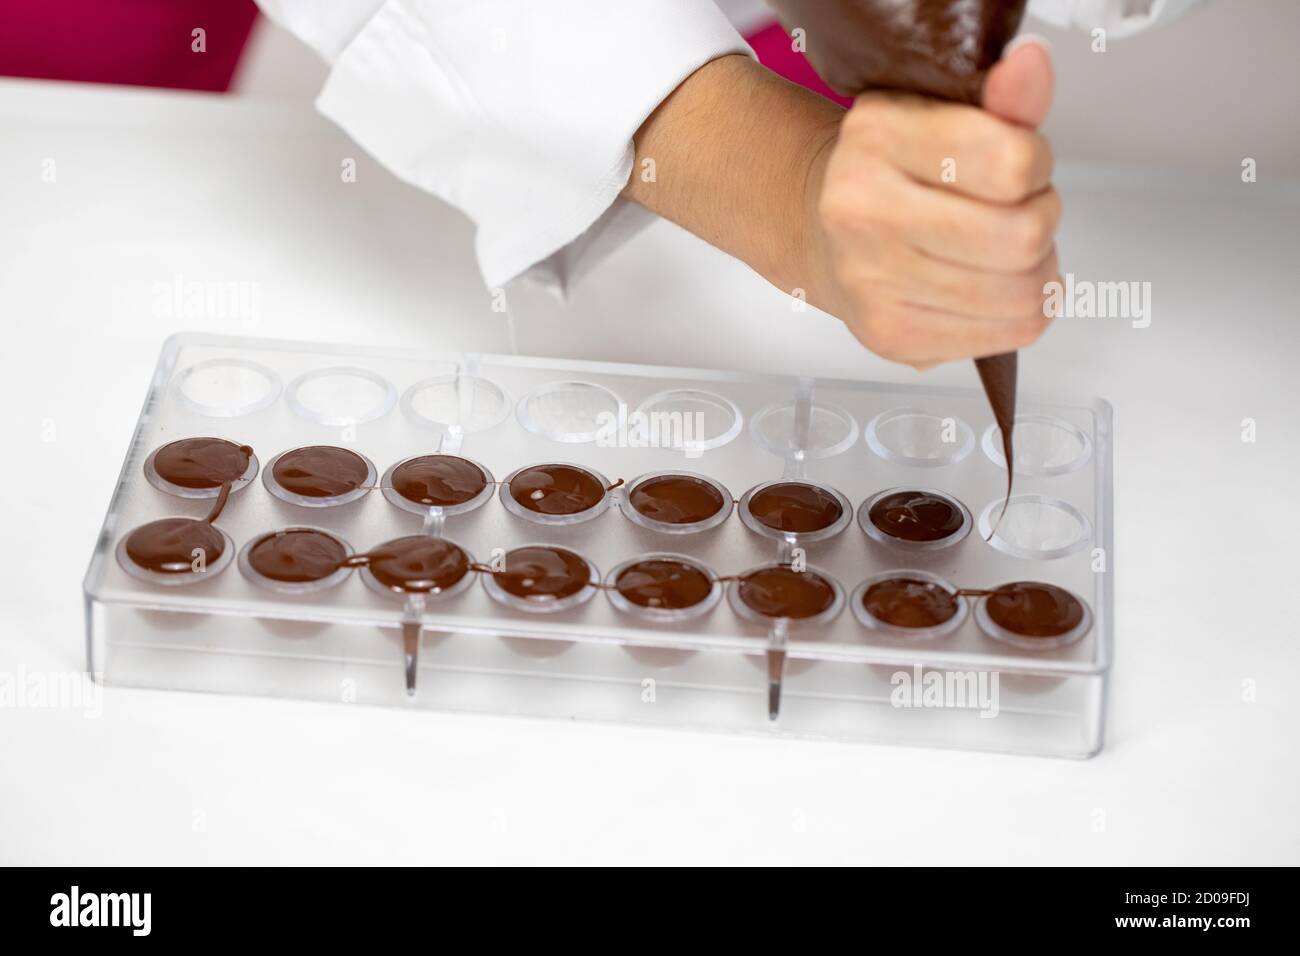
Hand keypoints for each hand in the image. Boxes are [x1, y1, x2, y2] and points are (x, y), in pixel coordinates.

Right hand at [807, 40, 1060, 367]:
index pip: (1012, 164)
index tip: (1018, 164)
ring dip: (1036, 271)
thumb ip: (1000, 99)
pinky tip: (990, 289)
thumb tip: (1031, 65)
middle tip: (1018, 212)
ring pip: (1022, 295)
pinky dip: (1016, 313)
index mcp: (878, 139)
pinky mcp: (890, 336)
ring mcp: (873, 283)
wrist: (822, 233)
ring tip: (1004, 252)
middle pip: (1022, 237)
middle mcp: (864, 213)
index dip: (1037, 164)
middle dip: (1041, 222)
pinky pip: (1005, 336)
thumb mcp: (944, 115)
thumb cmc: (894, 172)